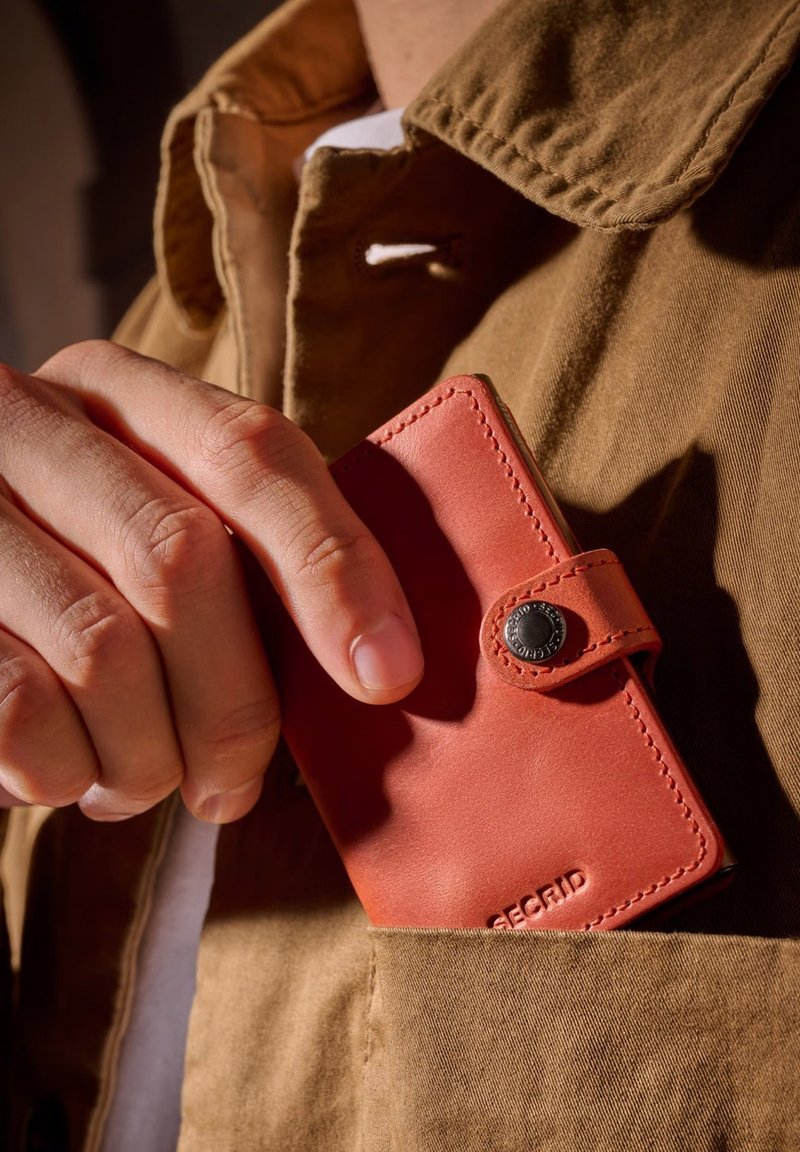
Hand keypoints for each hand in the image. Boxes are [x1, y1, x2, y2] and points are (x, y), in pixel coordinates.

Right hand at [0, 341, 422, 821]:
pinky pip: (21, 708)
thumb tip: (377, 663)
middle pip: (180, 557)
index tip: (387, 674)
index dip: (332, 564)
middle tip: (234, 784)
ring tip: (143, 785)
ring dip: (145, 754)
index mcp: (116, 392)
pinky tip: (69, 778)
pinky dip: (64, 771)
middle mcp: (28, 422)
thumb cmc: (77, 581)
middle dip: (234, 702)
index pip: (250, 451)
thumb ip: (246, 560)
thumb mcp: (153, 529)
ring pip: (102, 647)